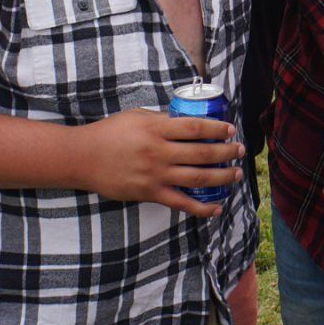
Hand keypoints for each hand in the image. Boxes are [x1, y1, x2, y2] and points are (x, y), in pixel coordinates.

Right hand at [76, 109, 243, 217]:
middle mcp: (159, 151)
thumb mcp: (137, 117)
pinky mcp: (150, 193)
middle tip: (240, 151)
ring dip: (221, 177)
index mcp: (157, 128)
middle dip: (226, 153)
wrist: (84, 157)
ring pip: (197, 178)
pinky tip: (216, 207)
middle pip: (202, 153)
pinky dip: (201, 208)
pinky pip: (181, 203)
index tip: (230, 129)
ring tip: (235, 175)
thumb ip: (162, 120)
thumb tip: (187, 122)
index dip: (217, 128)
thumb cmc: (110, 133)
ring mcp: (155, 174)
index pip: (195, 127)